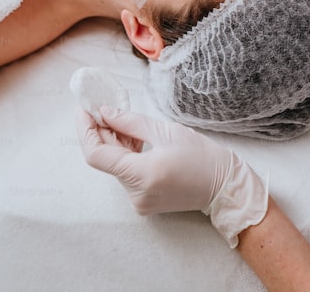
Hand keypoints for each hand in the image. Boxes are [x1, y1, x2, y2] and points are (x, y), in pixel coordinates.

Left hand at [77, 107, 267, 246]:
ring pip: (115, 166)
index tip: (84, 110)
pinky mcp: (143, 201)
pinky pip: (126, 174)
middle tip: (100, 107)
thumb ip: (129, 122)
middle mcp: (136, 193)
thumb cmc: (201, 156)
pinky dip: (126, 155)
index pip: (96, 154)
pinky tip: (132, 138)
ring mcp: (139, 201)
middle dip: (101, 132)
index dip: (86, 130)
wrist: (224, 186)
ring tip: (121, 119)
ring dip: (114, 142)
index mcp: (142, 175)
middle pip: (106, 159)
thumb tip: (104, 113)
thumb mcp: (165, 131)